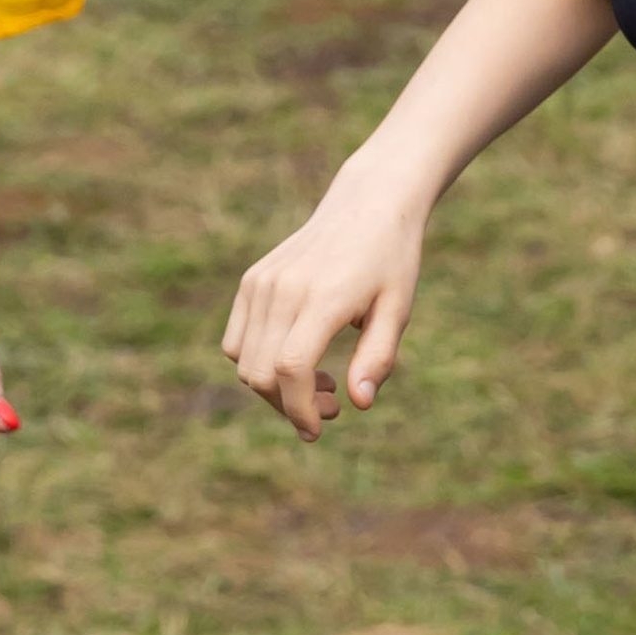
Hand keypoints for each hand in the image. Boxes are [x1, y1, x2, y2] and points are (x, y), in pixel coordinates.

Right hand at [223, 157, 428, 440]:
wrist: (367, 204)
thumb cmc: (391, 261)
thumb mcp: (398, 309)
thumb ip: (378, 358)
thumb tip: (359, 403)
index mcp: (322, 297)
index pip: (291, 368)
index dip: (299, 409)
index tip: (318, 430)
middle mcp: (282, 289)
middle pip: (261, 373)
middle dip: (290, 406)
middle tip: (331, 409)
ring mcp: (261, 283)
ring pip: (244, 361)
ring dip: (274, 389)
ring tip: (322, 384)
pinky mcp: (251, 281)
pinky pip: (237, 340)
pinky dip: (258, 363)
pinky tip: (298, 361)